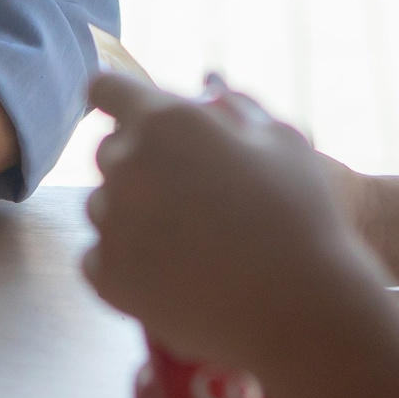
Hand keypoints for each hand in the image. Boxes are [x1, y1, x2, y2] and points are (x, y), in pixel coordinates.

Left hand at [81, 73, 383, 375]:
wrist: (298, 308)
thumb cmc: (299, 214)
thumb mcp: (281, 139)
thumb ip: (234, 106)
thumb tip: (208, 94)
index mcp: (164, 121)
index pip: (106, 89)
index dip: (119, 98)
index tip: (131, 114)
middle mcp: (126, 165)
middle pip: (108, 150)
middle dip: (138, 159)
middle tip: (186, 190)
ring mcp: (112, 223)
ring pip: (103, 203)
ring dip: (131, 211)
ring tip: (188, 239)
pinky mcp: (107, 277)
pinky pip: (99, 256)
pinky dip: (126, 260)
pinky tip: (172, 270)